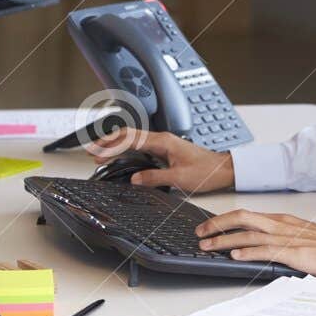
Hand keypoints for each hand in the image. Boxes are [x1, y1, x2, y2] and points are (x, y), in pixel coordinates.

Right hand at [84, 129, 234, 193]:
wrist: (223, 169)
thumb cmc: (206, 171)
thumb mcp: (180, 178)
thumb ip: (155, 177)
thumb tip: (135, 179)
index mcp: (163, 141)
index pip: (130, 138)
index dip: (111, 144)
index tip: (97, 151)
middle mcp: (161, 139)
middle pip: (128, 135)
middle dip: (108, 142)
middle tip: (92, 153)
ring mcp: (162, 144)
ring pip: (133, 140)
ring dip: (116, 146)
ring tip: (100, 155)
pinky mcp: (164, 150)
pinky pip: (140, 147)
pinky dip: (126, 151)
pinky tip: (120, 158)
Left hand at [194, 210, 315, 277]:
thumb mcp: (298, 238)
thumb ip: (278, 240)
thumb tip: (257, 248)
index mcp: (281, 220)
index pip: (246, 215)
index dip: (224, 220)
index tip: (209, 226)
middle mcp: (280, 224)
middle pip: (241, 218)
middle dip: (216, 224)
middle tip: (200, 232)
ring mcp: (285, 237)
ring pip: (247, 234)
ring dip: (224, 240)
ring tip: (207, 245)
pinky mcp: (292, 252)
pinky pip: (264, 250)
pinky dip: (247, 252)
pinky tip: (234, 256)